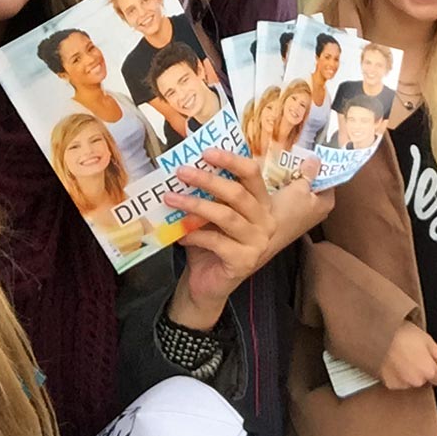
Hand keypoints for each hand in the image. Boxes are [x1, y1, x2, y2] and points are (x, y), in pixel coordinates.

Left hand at [164, 148, 275, 330]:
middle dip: (207, 180)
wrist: (208, 282)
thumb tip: (185, 166)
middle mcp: (265, 220)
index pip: (252, 174)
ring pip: (226, 216)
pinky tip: (179, 234)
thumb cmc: (210, 242)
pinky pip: (216, 241)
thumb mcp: (211, 214)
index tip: (205, 152)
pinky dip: (194, 234)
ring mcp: (258, 242)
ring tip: (171, 197)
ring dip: (195, 204)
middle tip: (181, 171)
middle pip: (237, 193)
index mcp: (261, 202)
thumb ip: (207, 194)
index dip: (230, 160)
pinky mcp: (245, 261)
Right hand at [266, 156, 333, 258]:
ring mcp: (304, 212)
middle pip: (314, 181)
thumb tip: (316, 158)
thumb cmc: (286, 213)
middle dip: (304, 167)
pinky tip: (275, 176)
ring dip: (292, 176)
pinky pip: (290, 194)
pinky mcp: (290, 214)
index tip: (310, 148)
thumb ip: (309, 173)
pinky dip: (285, 186)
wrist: (264, 239)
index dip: (321, 162)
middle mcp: (319, 208)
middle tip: (294, 151)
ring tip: (283, 160)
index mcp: (327, 201)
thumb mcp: (299, 189)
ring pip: (301, 188)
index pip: (330, 175)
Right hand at [378, 322, 436, 389]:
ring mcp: (402, 384)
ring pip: (410, 382)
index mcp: (429, 370)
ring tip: (400, 356)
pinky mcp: (389, 384)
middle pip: (423, 380)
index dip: (432, 366)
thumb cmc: (402, 333)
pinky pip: (397, 382)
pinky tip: (392, 362)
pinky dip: (395, 375)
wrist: (379, 334)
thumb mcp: (428, 340)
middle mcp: (417, 381)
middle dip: (420, 370)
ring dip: (407, 373)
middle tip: (411, 353)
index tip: (424, 357)